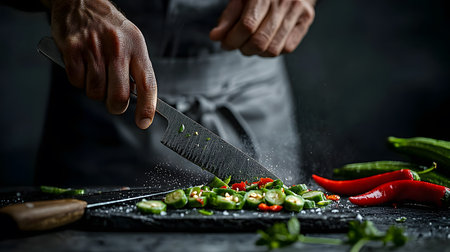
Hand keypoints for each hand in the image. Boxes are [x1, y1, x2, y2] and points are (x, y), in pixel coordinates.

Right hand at [42, 0, 156, 128]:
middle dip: (116, 106)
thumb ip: (137, 69)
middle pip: (119, 95)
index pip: (148, 84)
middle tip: (113, 101)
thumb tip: (142, 99)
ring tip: (96, 74)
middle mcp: (118, 48)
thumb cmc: (110, 27)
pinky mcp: (72, 49)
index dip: (147, 108)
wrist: (81, 1)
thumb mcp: (132, 42)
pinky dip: (78, 81)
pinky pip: (76, 81)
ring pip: (95, 92)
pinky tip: (82, 66)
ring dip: (95, 91)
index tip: (144, 122)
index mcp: (137, 48)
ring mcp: (94, 48)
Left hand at [209, 0, 314, 56]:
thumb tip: (215, 37)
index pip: (247, 26)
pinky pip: (286, 48)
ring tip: (251, 44)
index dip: (232, 40)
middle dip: (243, 49)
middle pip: (259, 41)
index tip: (226, 44)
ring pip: (272, 49)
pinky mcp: (306, 20)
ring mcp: (297, 10)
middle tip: (238, 45)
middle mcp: (283, 1)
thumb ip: (228, 17)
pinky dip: (272, 51)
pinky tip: (267, 42)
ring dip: (257, 53)